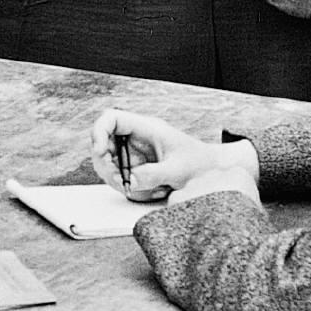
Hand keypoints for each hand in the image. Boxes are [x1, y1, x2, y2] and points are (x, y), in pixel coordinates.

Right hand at [90, 108, 259, 203]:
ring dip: (116, 177)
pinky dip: (127, 186)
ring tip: (138, 189)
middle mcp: (136, 137)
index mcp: (146, 128)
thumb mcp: (178, 170)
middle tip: (119, 180)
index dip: (99, 132)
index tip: (100, 151)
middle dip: (105, 162)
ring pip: (108, 161)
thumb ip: (154, 174)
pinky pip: (120, 175)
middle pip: (103, 142)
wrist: (212, 171)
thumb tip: (131, 180)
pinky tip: (147, 191)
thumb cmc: (199, 164)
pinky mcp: (136, 166)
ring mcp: (134, 152)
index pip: (111, 119)